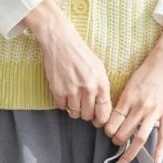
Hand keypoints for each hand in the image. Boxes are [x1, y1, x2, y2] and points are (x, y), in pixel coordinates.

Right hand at [23, 0, 116, 125]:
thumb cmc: (81, 54)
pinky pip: (62, 107)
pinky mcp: (57, 90)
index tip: (98, 120)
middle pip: (88, 116)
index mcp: (101, 83)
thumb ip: (102, 87)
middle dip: (87, 114)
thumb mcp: (99, 68)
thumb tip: (102, 107)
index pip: (104, 112)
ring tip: (74, 99)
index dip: (101, 119)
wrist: (61, 42)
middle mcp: (88, 89)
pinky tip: (65, 94)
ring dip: (74, 109)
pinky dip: (63, 103)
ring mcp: (72, 90)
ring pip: (75, 113)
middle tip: (84, 108)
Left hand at [102, 20, 162, 162]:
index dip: (107, 129)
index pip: (113, 120)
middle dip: (116, 140)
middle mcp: (140, 107)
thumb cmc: (150, 68)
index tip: (106, 131)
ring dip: (130, 151)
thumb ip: (125, 99)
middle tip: (114, 142)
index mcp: (129, 97)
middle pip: (124, 132)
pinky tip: (155, 162)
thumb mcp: (131, 82)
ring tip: (123, 159)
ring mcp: (155, 112)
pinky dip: (159, 151)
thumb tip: (117, 115)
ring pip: (140, 138)